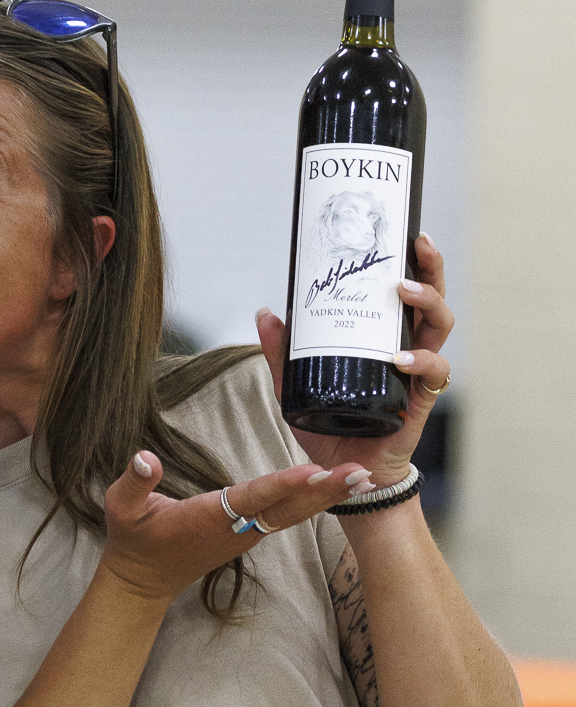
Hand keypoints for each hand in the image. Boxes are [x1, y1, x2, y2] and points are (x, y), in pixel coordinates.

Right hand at [99, 450, 367, 606]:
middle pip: (287, 507)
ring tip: (364, 479)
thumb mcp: (121, 508)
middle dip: (325, 491)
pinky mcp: (251, 532)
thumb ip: (134, 482)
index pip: (251, 497)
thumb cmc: (134, 540)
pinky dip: (315, 500)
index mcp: (208, 519)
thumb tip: (145, 457)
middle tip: (361, 474)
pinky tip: (338, 487)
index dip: (281, 484)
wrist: (144, 579)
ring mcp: (247, 533)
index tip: (311, 471)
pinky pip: (288, 515)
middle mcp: (236, 528)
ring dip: (328, 496)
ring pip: (294, 513)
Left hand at [256, 233, 451, 486]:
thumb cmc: (329, 426)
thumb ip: (282, 352)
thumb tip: (266, 312)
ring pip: (440, 325)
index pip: (406, 291)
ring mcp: (418, 371)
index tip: (406, 233)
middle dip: (430, 267)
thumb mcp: (294, 385)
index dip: (413, 262)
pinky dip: (422, 361)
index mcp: (384, 335)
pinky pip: (435, 372)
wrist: (342, 473)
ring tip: (403, 291)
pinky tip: (400, 358)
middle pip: (433, 297)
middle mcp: (408, 346)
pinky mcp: (420, 398)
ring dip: (427, 302)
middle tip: (417, 244)